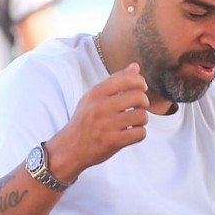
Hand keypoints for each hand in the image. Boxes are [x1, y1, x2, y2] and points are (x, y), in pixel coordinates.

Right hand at [49, 63, 149, 179]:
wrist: (70, 148)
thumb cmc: (85, 120)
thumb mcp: (93, 97)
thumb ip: (115, 82)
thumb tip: (135, 66)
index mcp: (95, 93)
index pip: (126, 78)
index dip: (140, 82)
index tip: (141, 89)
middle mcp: (100, 107)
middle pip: (138, 96)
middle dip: (144, 102)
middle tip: (139, 107)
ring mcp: (106, 125)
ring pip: (142, 116)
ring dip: (142, 120)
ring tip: (134, 121)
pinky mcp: (112, 141)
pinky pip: (140, 133)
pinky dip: (139, 133)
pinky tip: (131, 133)